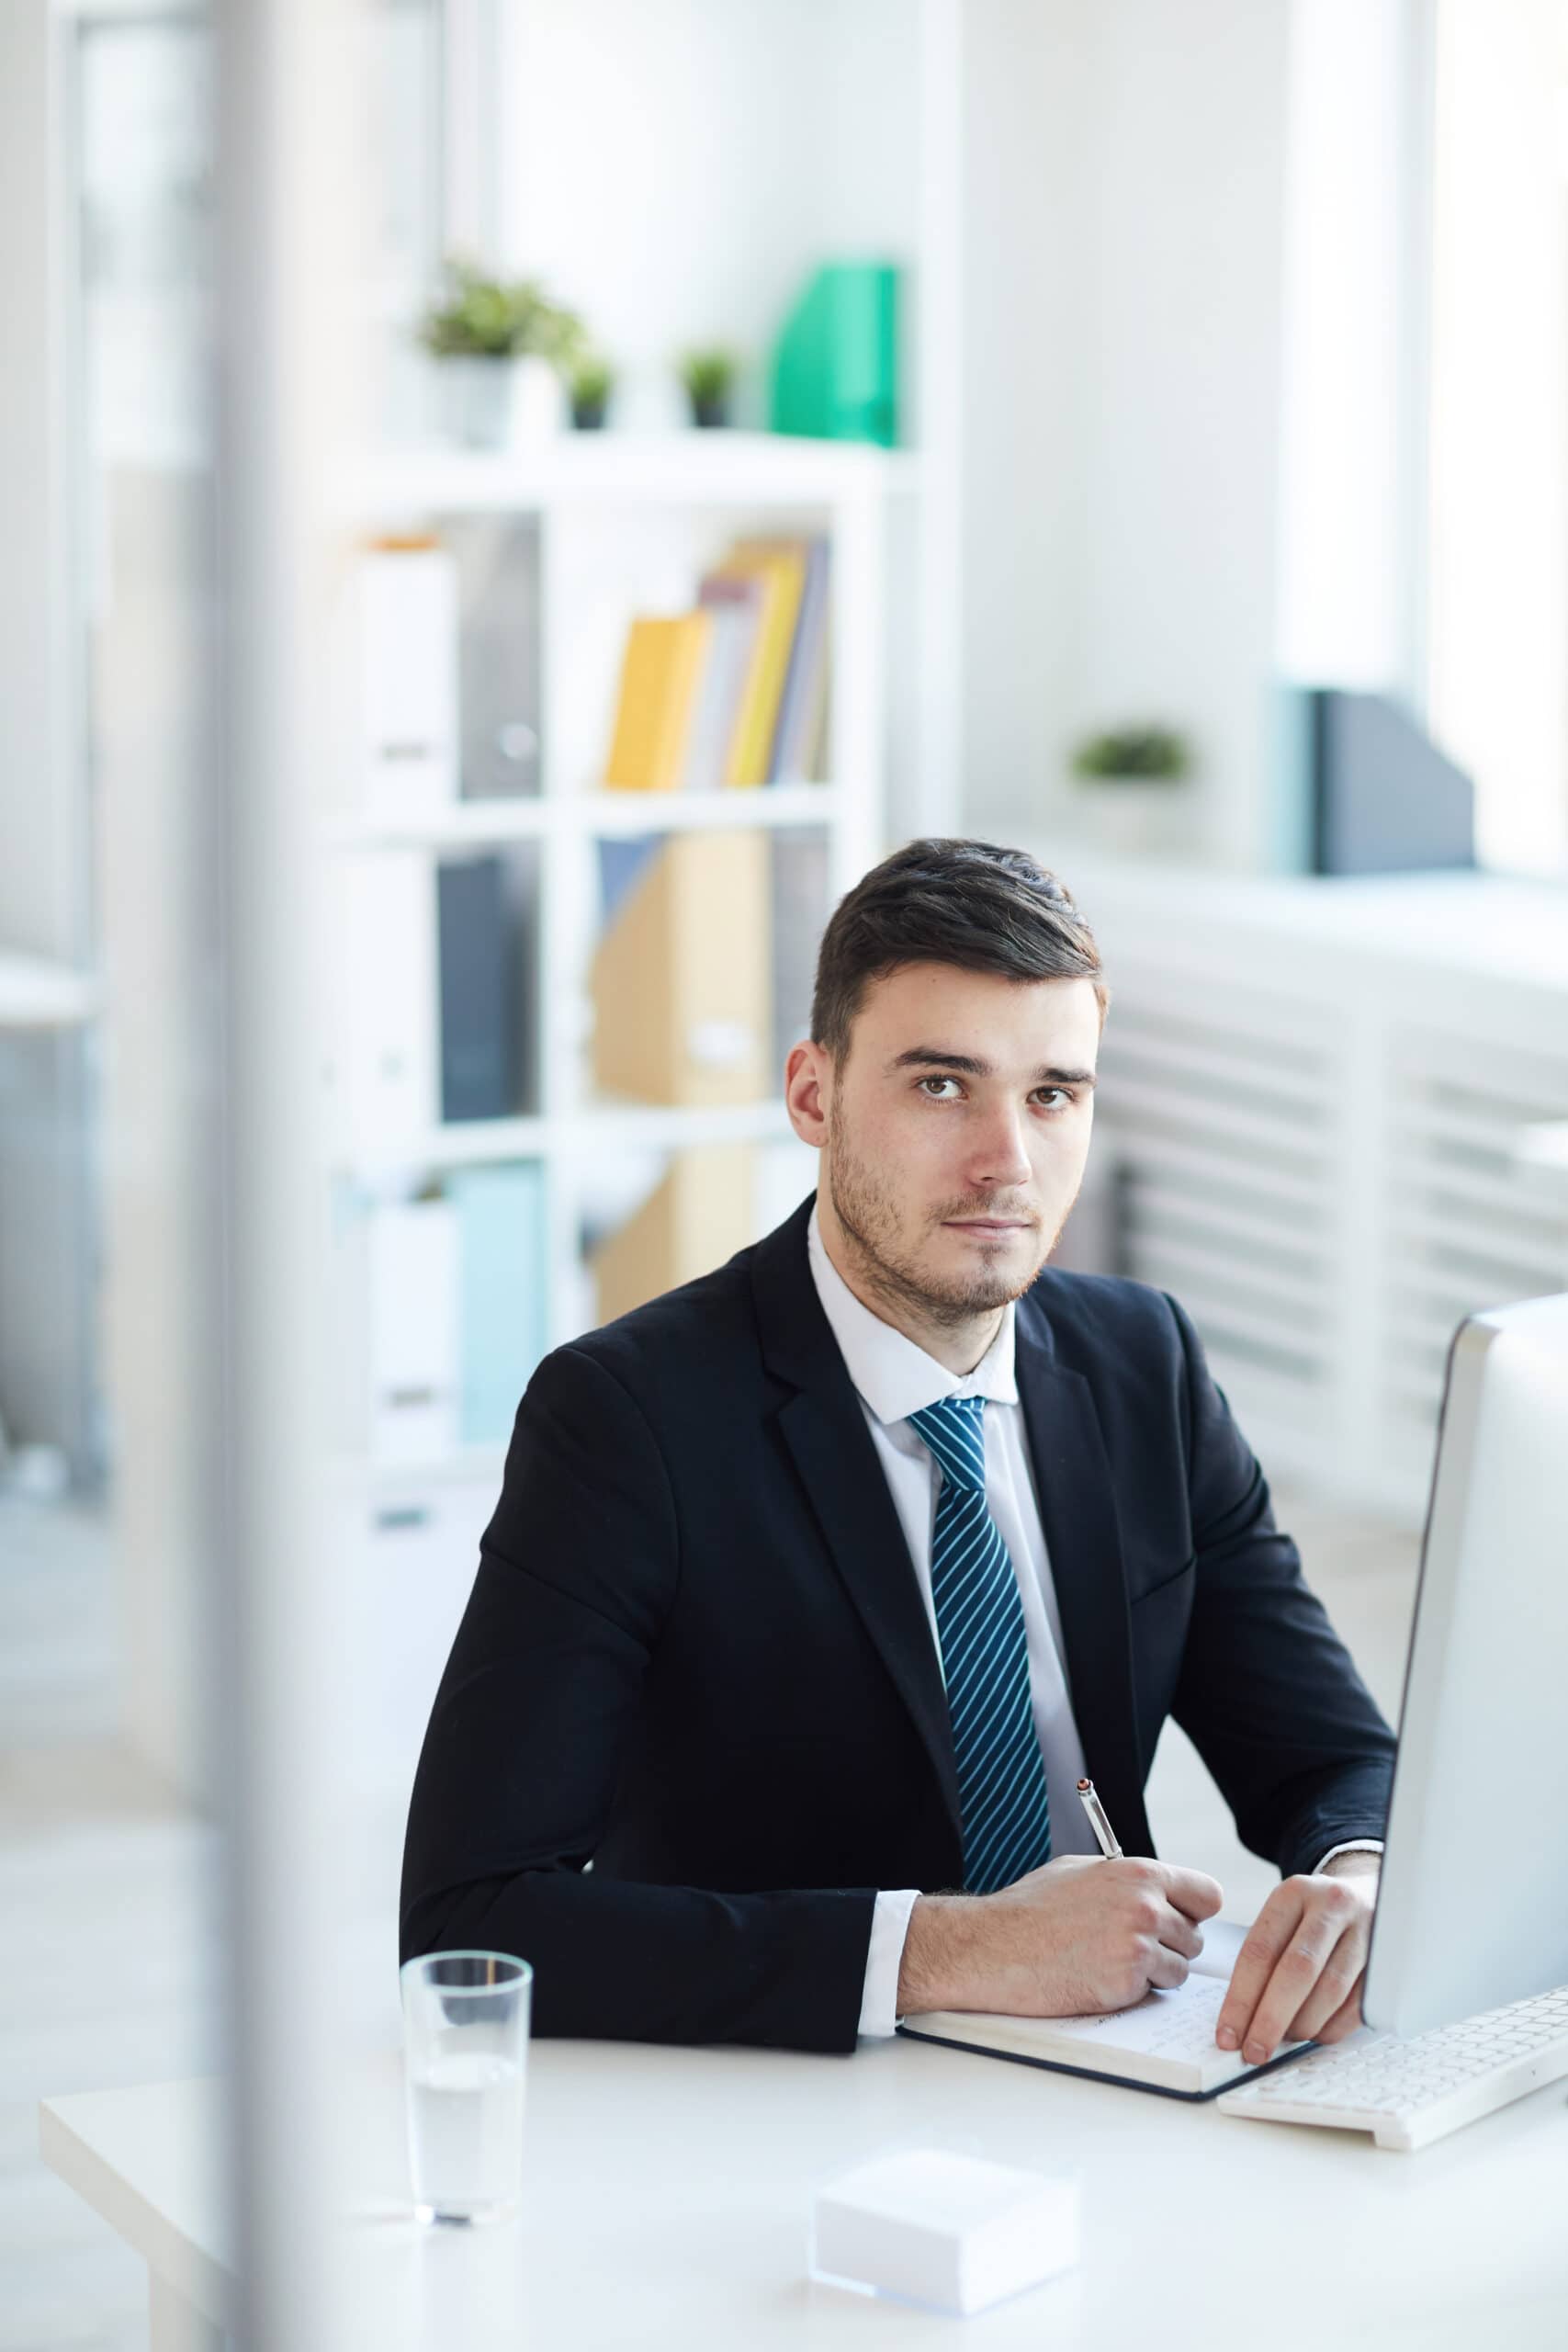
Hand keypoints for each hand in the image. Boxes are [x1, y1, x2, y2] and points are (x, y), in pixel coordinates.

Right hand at [897, 1853, 1223, 2019]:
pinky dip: (1132, 1991)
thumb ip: (1128, 1879)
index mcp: (1139, 1874)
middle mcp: (1146, 1908)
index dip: (1194, 1910)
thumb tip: (1159, 1888)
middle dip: (1169, 1945)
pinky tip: (1098, 1976)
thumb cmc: (1031, 1909)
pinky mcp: (1126, 1984)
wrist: (994, 1946)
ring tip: (1110, 1961)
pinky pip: (1153, 1993)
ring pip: (1178, 1970)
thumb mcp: (1081, 1871)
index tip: (1180, 1919)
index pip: (1208, 1895)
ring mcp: (1138, 1948)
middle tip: (1129, 1946)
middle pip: (1194, 1938)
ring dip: (1154, 1973)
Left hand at [1215, 1857, 1377, 2063]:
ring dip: (1303, 2025)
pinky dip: (1332, 2028)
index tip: (1227, 2036)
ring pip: (1331, 1991)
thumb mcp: (1284, 1918)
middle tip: (1254, 2052)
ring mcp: (1366, 1931)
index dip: (1241, 1999)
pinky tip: (1316, 2034)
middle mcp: (1332, 1906)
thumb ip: (1264, 1961)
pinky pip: (1358, 2006)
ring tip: (1285, 2040)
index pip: (1260, 1951)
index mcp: (1294, 1893)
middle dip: (1271, 2019)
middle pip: (1297, 1970)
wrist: (1368, 1896)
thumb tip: (1241, 2023)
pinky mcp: (1389, 1960)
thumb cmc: (1313, 1917)